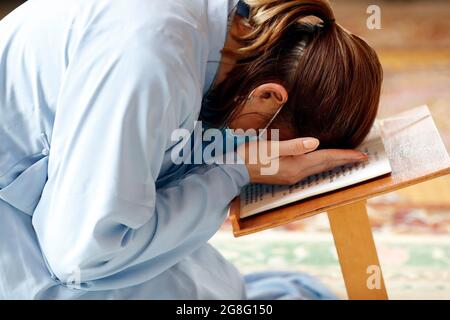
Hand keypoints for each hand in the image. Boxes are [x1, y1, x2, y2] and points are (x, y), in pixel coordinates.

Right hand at [236, 137, 367, 184]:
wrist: (235, 169)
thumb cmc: (250, 155)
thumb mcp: (271, 147)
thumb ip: (294, 145)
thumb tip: (316, 143)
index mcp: (296, 165)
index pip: (326, 159)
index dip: (345, 156)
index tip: (363, 155)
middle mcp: (297, 173)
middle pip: (326, 166)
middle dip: (344, 161)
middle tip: (362, 158)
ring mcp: (292, 176)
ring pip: (320, 169)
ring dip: (335, 164)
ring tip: (348, 160)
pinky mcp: (286, 175)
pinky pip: (311, 170)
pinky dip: (322, 165)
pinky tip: (323, 162)